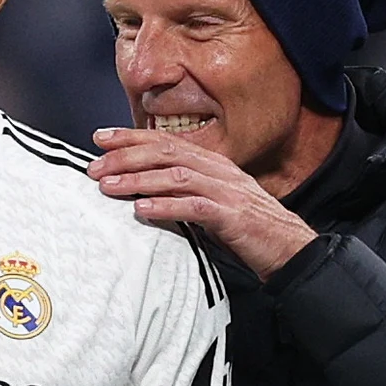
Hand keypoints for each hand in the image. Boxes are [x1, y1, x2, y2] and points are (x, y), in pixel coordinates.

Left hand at [90, 127, 317, 278]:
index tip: (100, 137)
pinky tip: (142, 209)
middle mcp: (219, 170)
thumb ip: (184, 192)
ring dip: (139, 180)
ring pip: (176, 176)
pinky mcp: (233, 216)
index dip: (131, 136)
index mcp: (213, 163)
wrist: (291, 249)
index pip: (166, 141)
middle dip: (126, 156)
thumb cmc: (247, 229)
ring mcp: (227, 192)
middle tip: (94, 166)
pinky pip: (195, 207)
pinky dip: (166, 207)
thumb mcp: (212, 203)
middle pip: (166, 152)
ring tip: (109, 186)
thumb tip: (142, 190)